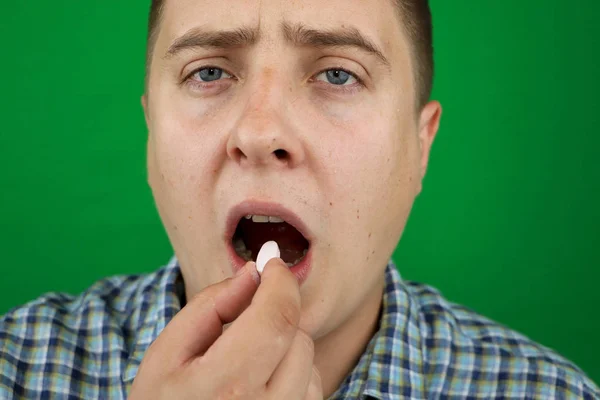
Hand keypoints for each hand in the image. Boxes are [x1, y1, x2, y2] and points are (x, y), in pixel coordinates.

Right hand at [128, 258, 323, 399]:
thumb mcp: (167, 352)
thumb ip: (210, 305)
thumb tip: (252, 272)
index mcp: (225, 387)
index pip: (275, 319)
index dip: (279, 281)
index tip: (272, 260)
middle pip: (297, 335)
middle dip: (275, 314)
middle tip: (244, 318)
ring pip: (309, 359)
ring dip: (285, 345)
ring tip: (247, 360)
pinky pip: (313, 386)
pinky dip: (295, 373)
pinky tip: (261, 382)